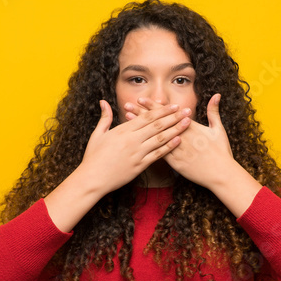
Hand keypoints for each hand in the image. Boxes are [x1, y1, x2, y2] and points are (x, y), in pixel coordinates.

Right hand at [77, 98, 191, 195]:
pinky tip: (179, 140)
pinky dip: (169, 147)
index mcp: (123, 130)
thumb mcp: (97, 134)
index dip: (162, 110)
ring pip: (160, 138)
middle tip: (187, 110)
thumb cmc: (93, 157)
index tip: (173, 106)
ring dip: (176, 129)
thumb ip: (104, 117)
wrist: (92, 179)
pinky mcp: (139, 166)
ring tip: (188, 123)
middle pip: (157, 125)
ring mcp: (137, 153)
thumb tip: (103, 101)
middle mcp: (132, 140)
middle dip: (174, 117)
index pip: (147, 117)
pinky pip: (157, 154)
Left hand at [125, 94, 238, 191]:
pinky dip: (146, 146)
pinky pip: (158, 153)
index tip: (142, 99)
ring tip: (127, 121)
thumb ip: (214, 112)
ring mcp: (177, 150)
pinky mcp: (175, 163)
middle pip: (157, 123)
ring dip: (140, 128)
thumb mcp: (219, 129)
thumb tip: (216, 94)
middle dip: (141, 113)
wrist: (221, 174)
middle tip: (128, 105)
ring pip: (154, 137)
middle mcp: (180, 136)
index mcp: (190, 127)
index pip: (167, 114)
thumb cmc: (221, 152)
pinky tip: (135, 142)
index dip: (153, 106)